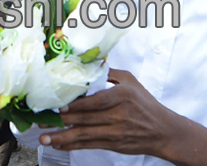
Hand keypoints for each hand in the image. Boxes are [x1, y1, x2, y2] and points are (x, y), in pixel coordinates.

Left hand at [43, 69, 171, 155]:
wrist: (165, 132)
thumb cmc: (146, 104)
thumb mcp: (131, 82)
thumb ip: (109, 72)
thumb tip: (88, 61)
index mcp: (122, 97)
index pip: (96, 102)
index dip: (76, 106)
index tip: (58, 106)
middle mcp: (118, 116)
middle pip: (86, 119)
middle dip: (61, 121)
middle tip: (41, 121)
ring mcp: (115, 132)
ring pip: (85, 135)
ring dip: (63, 138)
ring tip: (45, 138)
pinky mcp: (113, 144)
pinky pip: (90, 145)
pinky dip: (73, 146)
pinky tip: (59, 145)